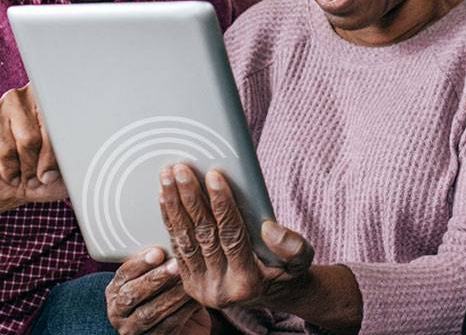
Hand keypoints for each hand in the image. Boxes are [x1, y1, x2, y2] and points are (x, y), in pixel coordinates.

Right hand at [0, 84, 67, 207]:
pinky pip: (5, 148)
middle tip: (44, 177)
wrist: (2, 185)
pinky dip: (10, 169)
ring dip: (28, 167)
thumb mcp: (66, 173)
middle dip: (49, 161)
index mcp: (60, 101)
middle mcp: (34, 94)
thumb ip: (79, 162)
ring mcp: (9, 102)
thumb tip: (89, 157)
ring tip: (27, 175)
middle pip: (52, 129)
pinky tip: (10, 172)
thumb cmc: (40, 174)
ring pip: (28, 140)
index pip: (74, 116)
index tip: (72, 160)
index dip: (72, 144)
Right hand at [107, 247, 213, 334]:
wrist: (183, 326)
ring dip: (171, 295)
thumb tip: (174, 236)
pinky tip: (195, 299)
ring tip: (187, 281)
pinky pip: (167, 327)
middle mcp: (118, 312)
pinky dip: (182, 312)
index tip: (158, 252)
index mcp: (115, 290)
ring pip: (149, 313)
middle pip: (131, 295)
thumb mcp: (160, 276)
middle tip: (175, 265)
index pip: (123, 275)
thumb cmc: (168, 293)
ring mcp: (133, 330)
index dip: (139, 263)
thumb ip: (160, 262)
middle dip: (155, 279)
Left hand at [159, 163, 313, 310]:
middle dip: (190, 199)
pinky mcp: (188, 282)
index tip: (214, 175)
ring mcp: (200, 287)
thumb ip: (292, 246)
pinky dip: (170, 219)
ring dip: (174, 205)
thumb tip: (269, 228)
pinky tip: (165, 197)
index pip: (231, 235)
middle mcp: (220, 288)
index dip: (222, 204)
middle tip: (182, 170)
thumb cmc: (285, 270)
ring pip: (184, 240)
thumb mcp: (301, 260)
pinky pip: (176, 246)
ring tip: (168, 177)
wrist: (269, 295)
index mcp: (247, 282)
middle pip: (203, 235)